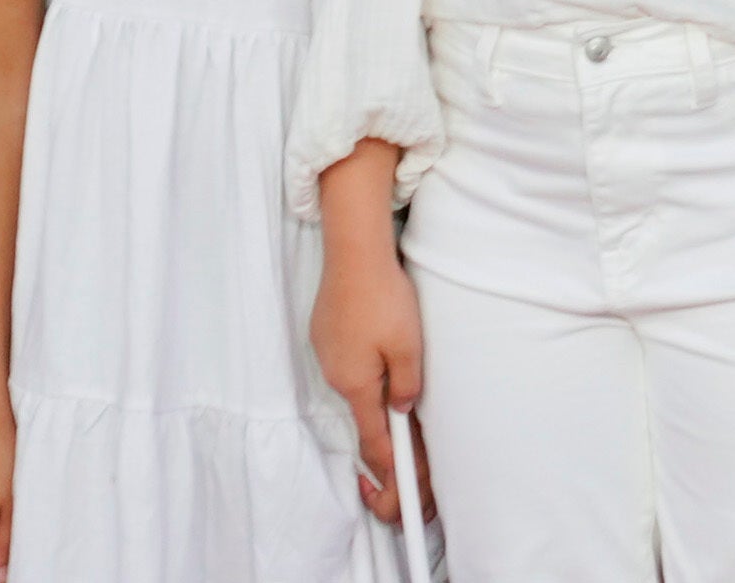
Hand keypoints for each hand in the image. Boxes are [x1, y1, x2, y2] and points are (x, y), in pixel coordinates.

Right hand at [309, 237, 424, 522]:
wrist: (353, 256)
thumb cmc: (383, 300)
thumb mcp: (408, 347)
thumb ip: (406, 385)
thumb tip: (402, 409)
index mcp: (356, 385)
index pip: (372, 436)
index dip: (387, 461)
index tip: (397, 479)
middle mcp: (336, 375)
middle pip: (364, 408)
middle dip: (385, 420)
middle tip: (408, 421)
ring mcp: (327, 353)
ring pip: (358, 381)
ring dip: (376, 385)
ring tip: (399, 372)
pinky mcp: (326, 333)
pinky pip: (349, 359)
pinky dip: (366, 363)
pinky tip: (380, 344)